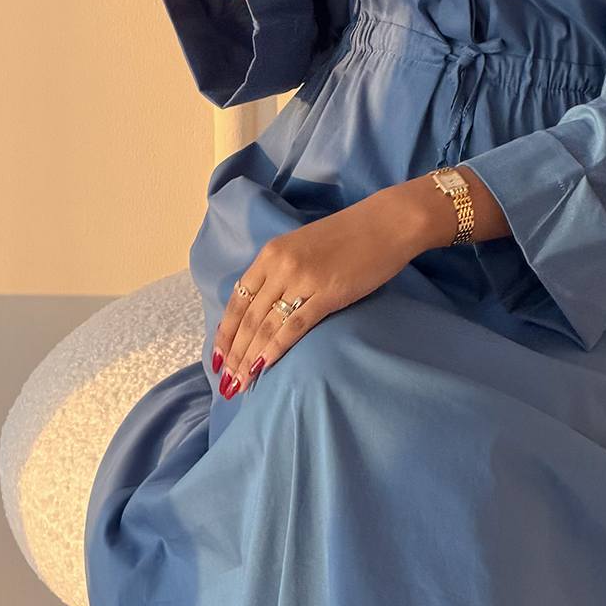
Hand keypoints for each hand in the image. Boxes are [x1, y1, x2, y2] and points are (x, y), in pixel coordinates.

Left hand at [211, 195, 418, 398]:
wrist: (388, 222)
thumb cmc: (350, 234)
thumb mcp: (303, 246)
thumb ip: (282, 271)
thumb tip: (266, 307)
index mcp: (271, 254)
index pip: (238, 299)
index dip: (225, 332)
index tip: (218, 357)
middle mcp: (279, 266)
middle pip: (248, 317)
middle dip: (234, 353)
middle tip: (227, 382)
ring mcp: (302, 280)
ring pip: (265, 326)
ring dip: (250, 358)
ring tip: (241, 383)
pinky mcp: (327, 294)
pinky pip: (293, 327)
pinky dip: (275, 350)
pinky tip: (264, 367)